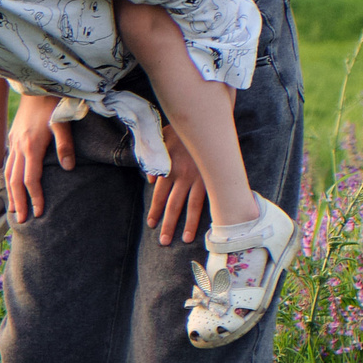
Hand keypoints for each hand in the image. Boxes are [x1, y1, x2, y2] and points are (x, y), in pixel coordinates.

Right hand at [5, 95, 73, 219]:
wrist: (37, 84)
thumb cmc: (54, 102)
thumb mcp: (64, 122)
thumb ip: (66, 145)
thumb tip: (68, 168)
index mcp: (31, 146)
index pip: (31, 180)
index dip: (35, 198)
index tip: (39, 213)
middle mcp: (19, 146)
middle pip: (14, 181)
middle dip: (18, 202)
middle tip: (21, 221)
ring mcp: (14, 142)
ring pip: (8, 173)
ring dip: (10, 193)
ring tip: (13, 209)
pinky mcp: (14, 137)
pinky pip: (8, 163)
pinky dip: (9, 179)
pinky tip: (13, 185)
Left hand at [147, 124, 208, 244]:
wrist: (204, 120)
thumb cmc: (181, 129)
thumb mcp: (160, 139)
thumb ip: (152, 159)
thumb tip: (150, 180)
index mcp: (168, 167)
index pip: (159, 195)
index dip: (155, 210)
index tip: (151, 224)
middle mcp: (182, 176)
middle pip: (173, 205)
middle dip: (168, 224)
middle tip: (163, 241)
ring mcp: (199, 178)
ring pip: (191, 206)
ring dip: (187, 224)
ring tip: (182, 240)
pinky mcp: (212, 178)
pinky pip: (209, 198)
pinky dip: (206, 212)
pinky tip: (207, 225)